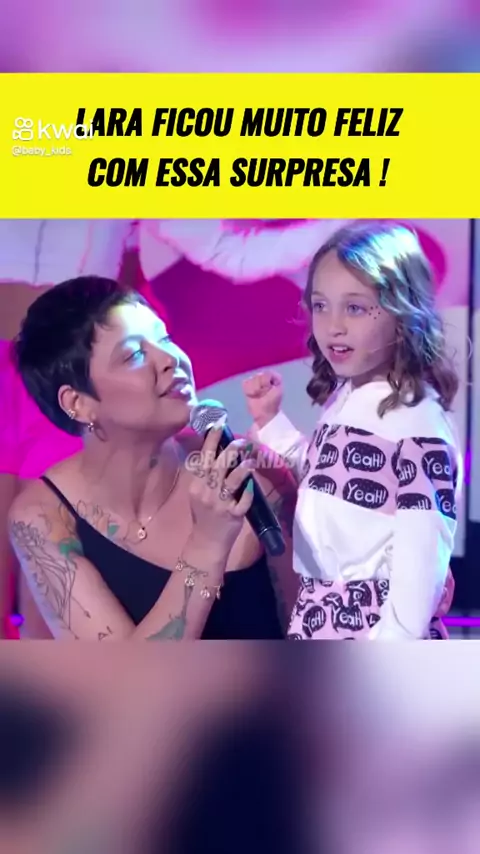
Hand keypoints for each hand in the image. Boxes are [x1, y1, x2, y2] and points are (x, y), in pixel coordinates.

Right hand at [188, 425, 254, 552]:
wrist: (206, 542)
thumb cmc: (204, 514)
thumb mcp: (199, 492)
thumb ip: (207, 475)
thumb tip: (221, 451)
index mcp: (197, 484)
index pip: (204, 458)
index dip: (211, 440)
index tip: (219, 425)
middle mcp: (206, 492)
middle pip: (218, 466)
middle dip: (231, 451)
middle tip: (242, 442)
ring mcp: (219, 504)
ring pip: (231, 482)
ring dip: (242, 469)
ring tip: (251, 460)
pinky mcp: (232, 515)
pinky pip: (242, 501)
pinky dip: (248, 492)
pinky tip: (253, 484)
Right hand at [242, 371, 282, 428]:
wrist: (263, 414)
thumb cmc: (272, 403)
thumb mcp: (277, 391)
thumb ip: (275, 379)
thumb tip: (264, 374)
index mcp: (273, 377)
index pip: (267, 374)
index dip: (266, 383)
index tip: (268, 390)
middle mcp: (264, 377)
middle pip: (258, 376)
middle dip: (260, 387)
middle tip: (263, 395)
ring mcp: (255, 380)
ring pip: (251, 380)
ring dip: (254, 390)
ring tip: (257, 396)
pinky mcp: (247, 385)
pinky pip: (245, 383)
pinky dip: (248, 391)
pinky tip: (251, 395)